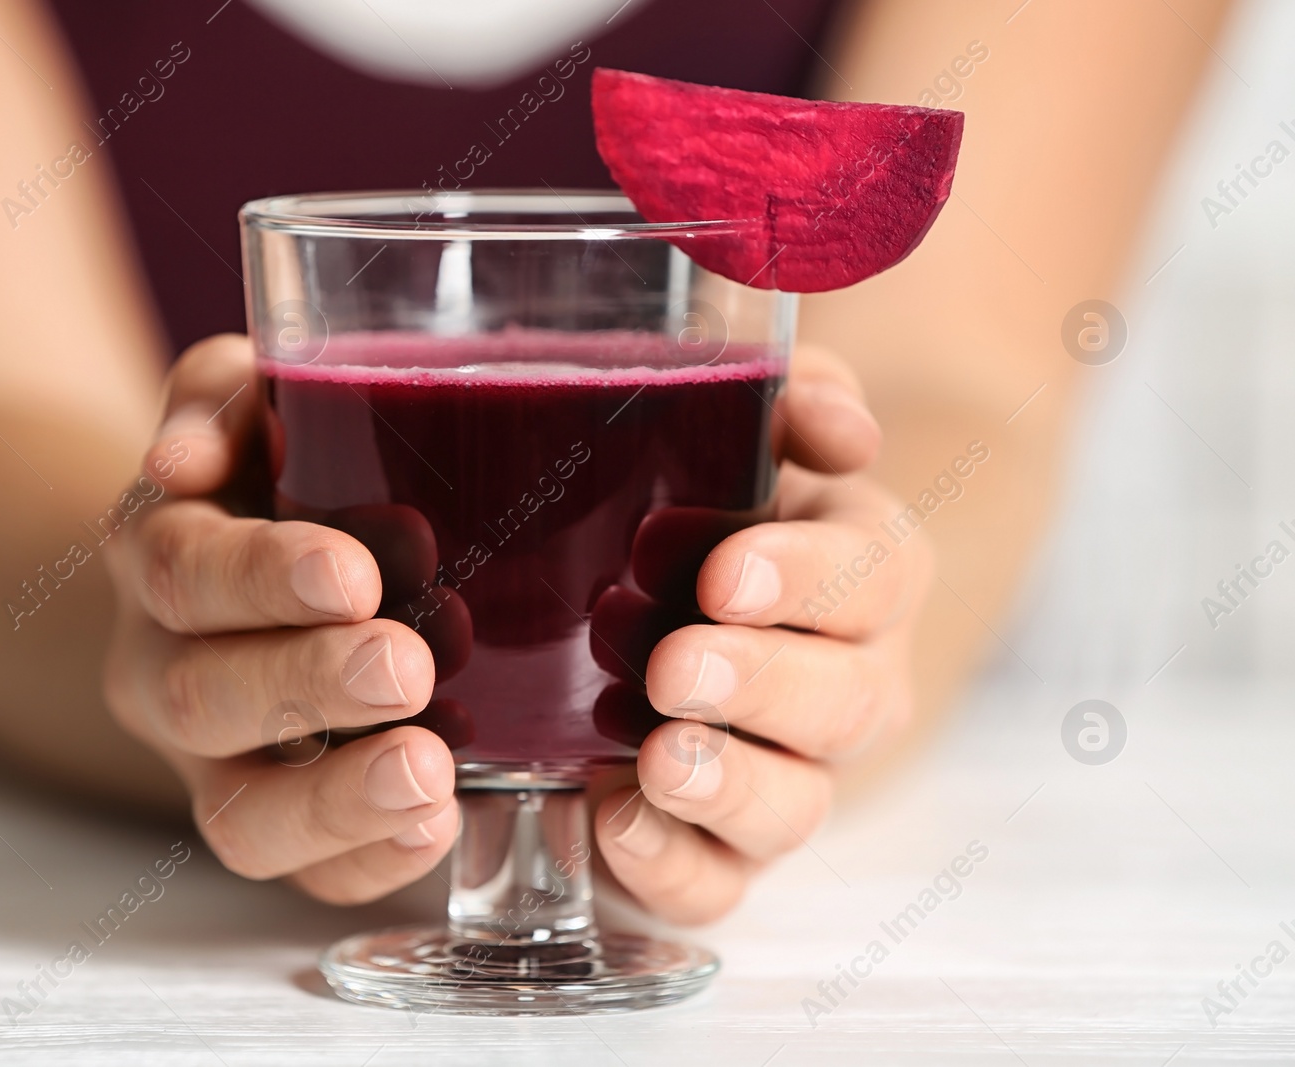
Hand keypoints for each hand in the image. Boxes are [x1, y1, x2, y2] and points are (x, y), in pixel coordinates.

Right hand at [101, 336, 459, 903]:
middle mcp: (164, 667)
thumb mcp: (246, 400)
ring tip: (427, 773)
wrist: (234, 571)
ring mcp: (212, 761)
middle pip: (203, 696)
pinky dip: (368, 862)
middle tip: (406, 663)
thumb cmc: (270, 467)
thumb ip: (220, 396)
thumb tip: (178, 459)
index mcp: (158, 552)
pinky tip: (438, 825)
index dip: (259, 578)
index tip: (354, 575)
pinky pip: (302, 873)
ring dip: (333, 800)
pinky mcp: (271, 818)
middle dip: (307, 685)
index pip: (182, 571)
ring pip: (237, 815)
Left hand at [594, 345, 932, 923]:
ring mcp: (792, 774)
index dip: (809, 579)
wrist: (693, 599)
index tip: (724, 573)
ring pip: (794, 807)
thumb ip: (800, 397)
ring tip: (658, 759)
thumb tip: (843, 429)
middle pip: (843, 702)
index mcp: (863, 571)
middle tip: (677, 667)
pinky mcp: (723, 845)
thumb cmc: (719, 497)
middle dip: (761, 687)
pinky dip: (673, 866)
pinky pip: (720, 882)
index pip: (877, 576)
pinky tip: (613, 823)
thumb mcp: (759, 426)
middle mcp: (847, 682)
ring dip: (729, 787)